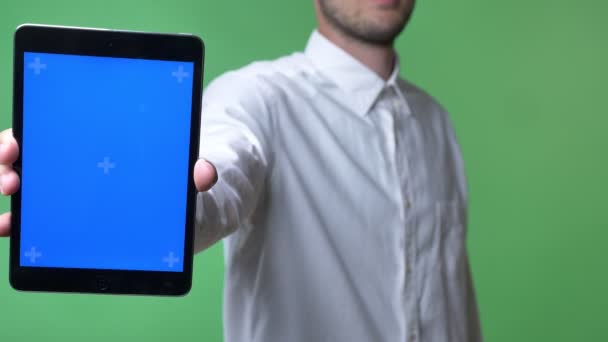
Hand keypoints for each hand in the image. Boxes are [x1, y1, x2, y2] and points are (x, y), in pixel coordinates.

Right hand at [0, 127, 216, 236]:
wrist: (189, 212)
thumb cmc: (181, 183)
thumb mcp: (190, 175)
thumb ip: (198, 173)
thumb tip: (204, 173)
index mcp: (98, 140)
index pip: (51, 129)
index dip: (25, 136)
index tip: (15, 146)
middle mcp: (77, 163)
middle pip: (29, 157)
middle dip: (8, 165)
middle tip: (10, 179)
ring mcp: (73, 191)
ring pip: (28, 189)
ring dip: (10, 199)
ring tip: (6, 218)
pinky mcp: (76, 221)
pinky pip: (39, 221)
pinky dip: (19, 226)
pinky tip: (10, 233)